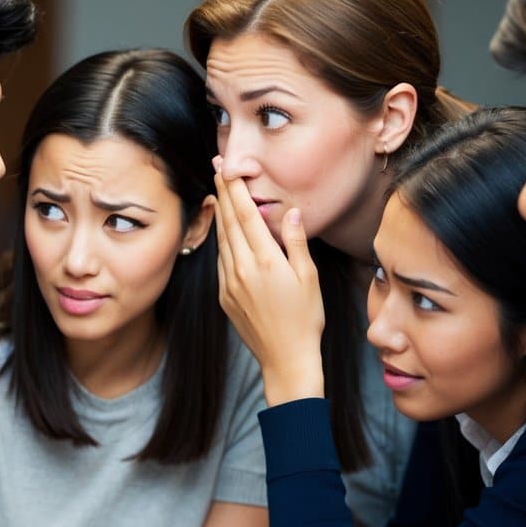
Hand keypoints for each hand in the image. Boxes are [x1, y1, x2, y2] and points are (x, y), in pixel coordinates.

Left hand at [213, 158, 325, 404]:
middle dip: (223, 192)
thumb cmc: (305, 319)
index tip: (227, 168)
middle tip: (216, 168)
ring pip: (222, 240)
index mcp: (265, 261)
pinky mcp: (224, 296)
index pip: (246, 215)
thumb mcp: (308, 277)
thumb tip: (290, 212)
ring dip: (220, 214)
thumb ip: (295, 242)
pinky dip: (222, 240)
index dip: (235, 188)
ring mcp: (229, 283)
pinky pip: (221, 260)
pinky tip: (224, 231)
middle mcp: (242, 269)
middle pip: (229, 222)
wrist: (286, 359)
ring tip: (218, 192)